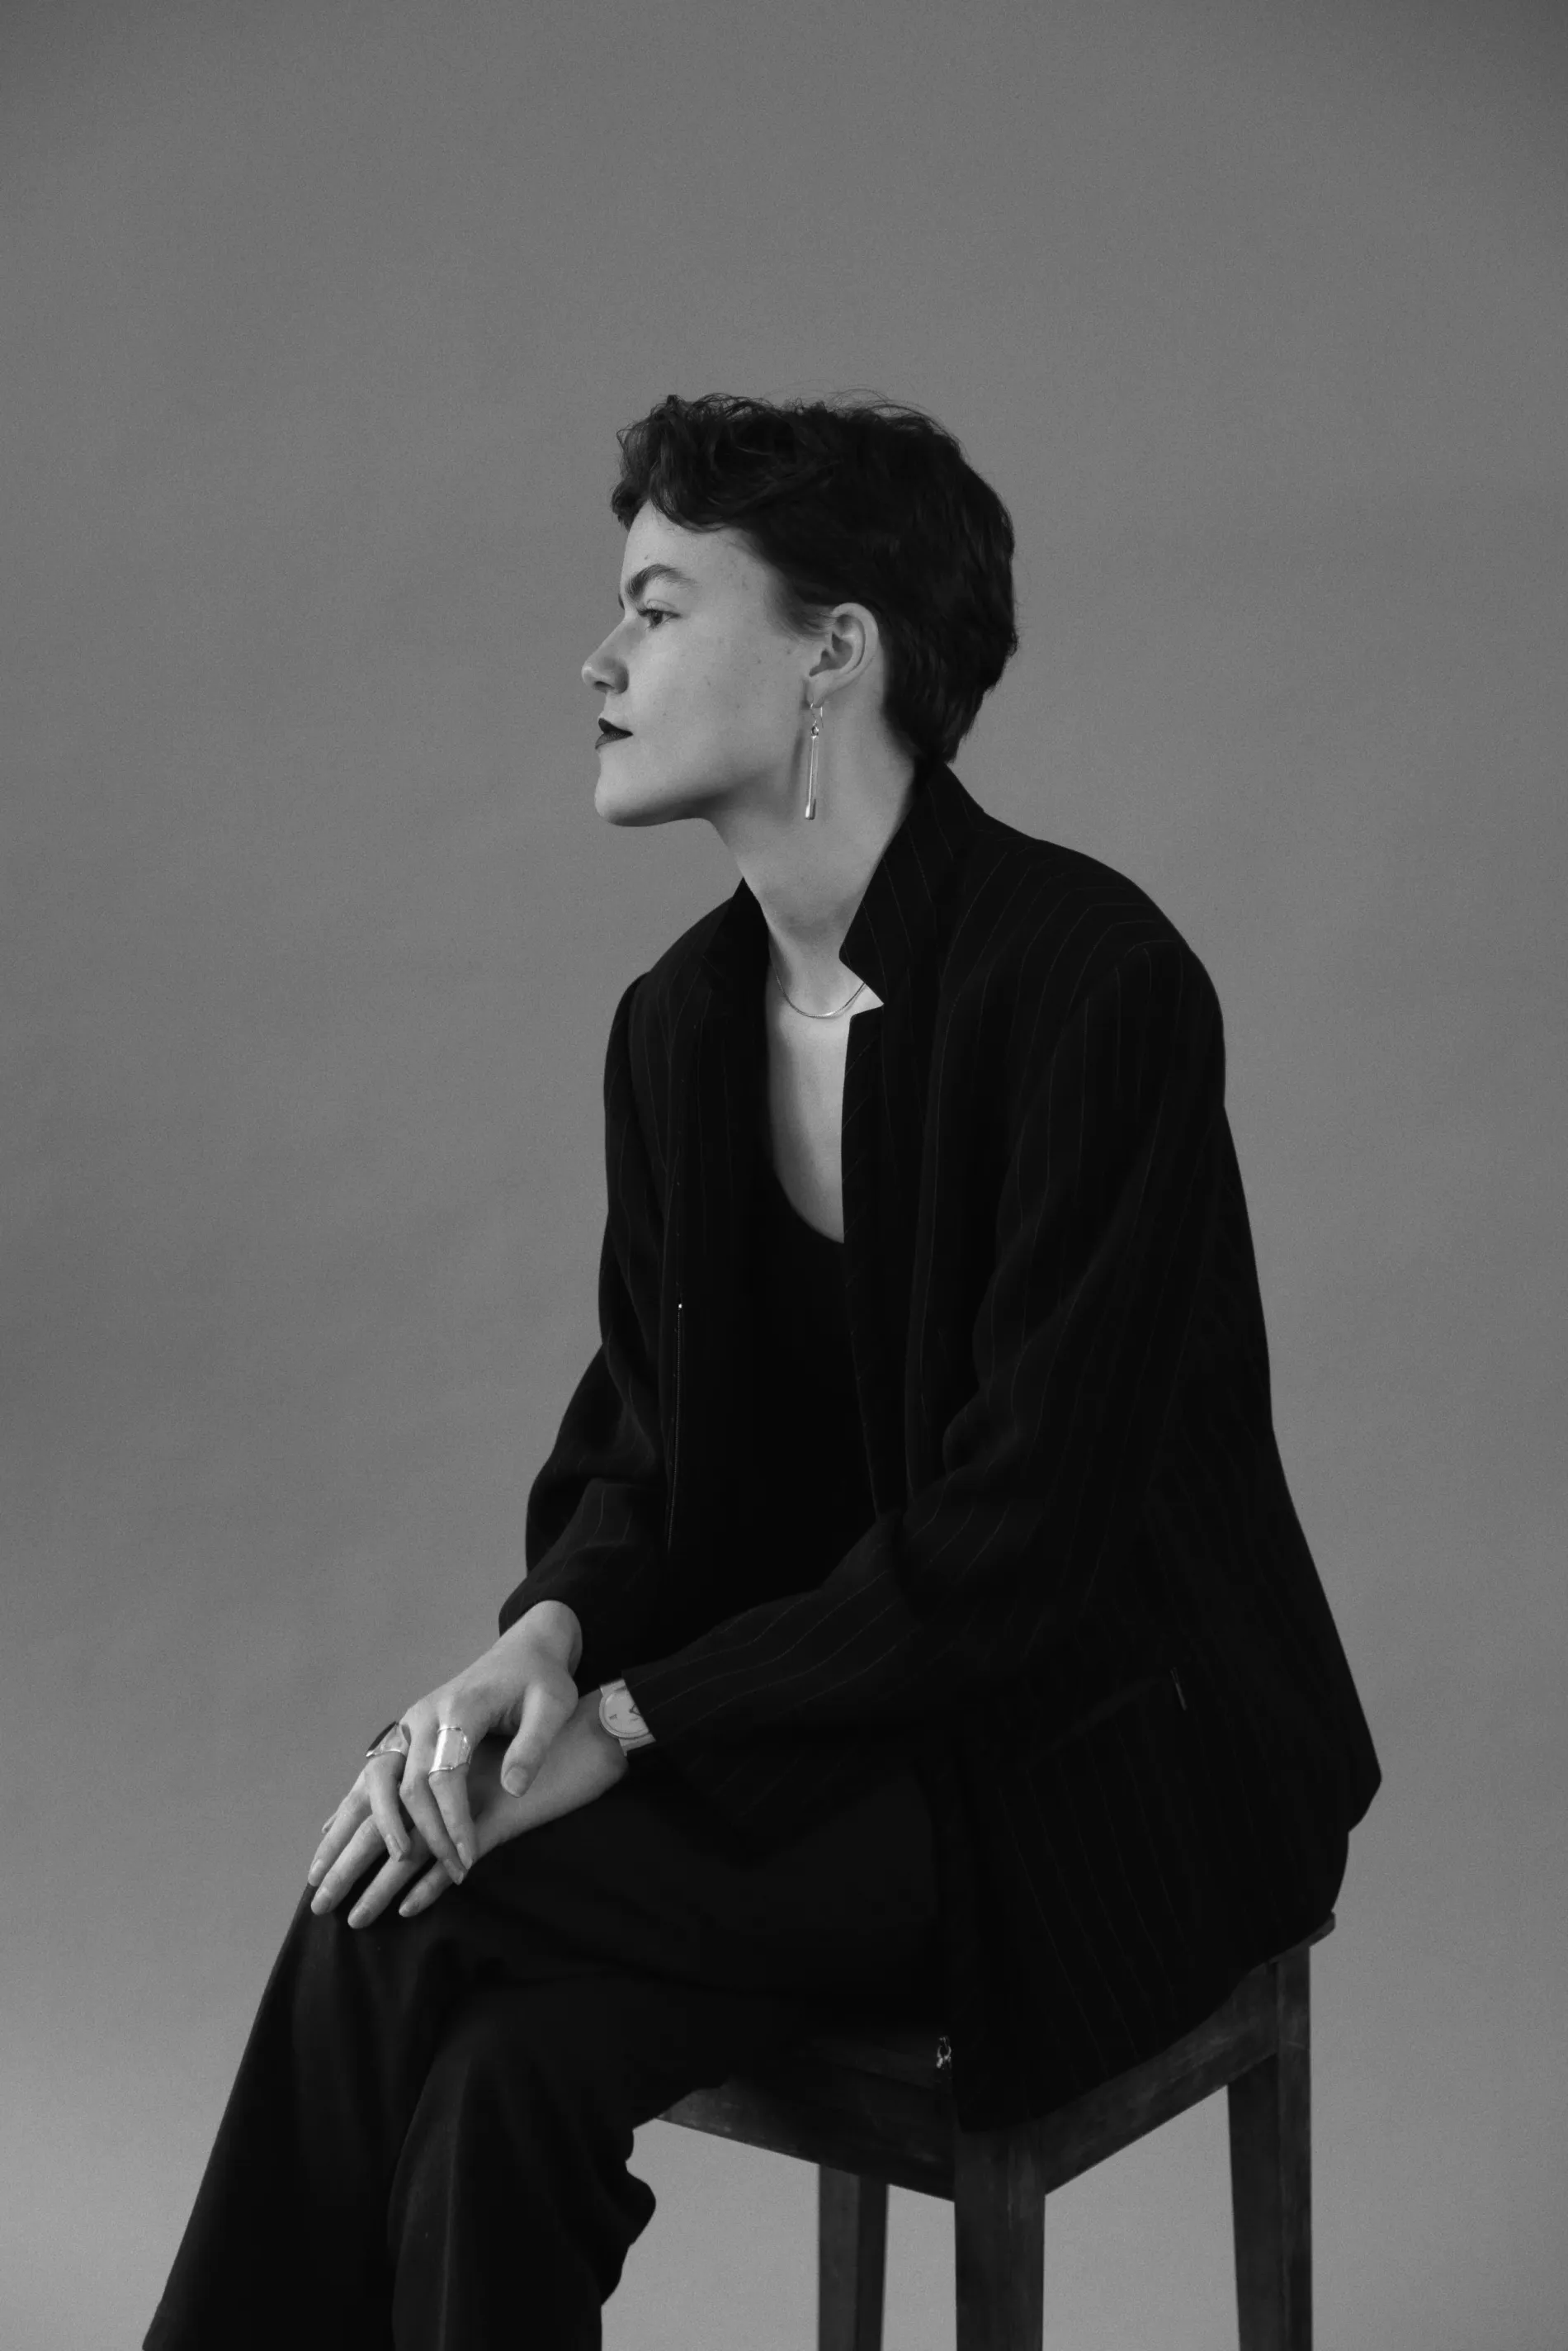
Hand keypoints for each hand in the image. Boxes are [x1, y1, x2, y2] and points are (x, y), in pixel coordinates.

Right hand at [306, 1601, 585, 1920]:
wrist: (524, 1649)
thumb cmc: (542, 1679)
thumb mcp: (553, 1704)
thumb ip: (534, 1744)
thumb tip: (513, 1789)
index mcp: (459, 1708)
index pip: (444, 1775)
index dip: (453, 1821)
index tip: (467, 1858)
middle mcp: (425, 1716)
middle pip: (404, 1784)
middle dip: (413, 1836)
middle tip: (435, 1873)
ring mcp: (411, 1724)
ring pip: (375, 1780)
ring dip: (359, 1827)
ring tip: (345, 1871)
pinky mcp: (408, 1733)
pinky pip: (375, 1774)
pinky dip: (354, 1805)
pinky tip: (331, 1832)